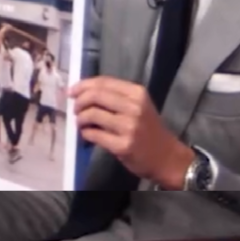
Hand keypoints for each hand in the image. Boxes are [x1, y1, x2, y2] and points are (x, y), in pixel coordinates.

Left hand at [70, 76, 193, 189]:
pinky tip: (87, 134)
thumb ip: (115, 96)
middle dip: (79, 101)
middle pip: (95, 95)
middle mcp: (134, 107)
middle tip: (75, 109)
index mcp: (137, 93)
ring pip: (92, 114)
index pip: (103, 82)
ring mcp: (129, 127)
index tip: (71, 91)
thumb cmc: (149, 129)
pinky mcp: (123, 145)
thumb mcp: (139, 106)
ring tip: (80, 123)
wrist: (168, 158)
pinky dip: (85, 133)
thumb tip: (82, 90)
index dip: (83, 85)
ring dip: (80, 118)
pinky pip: (94, 134)